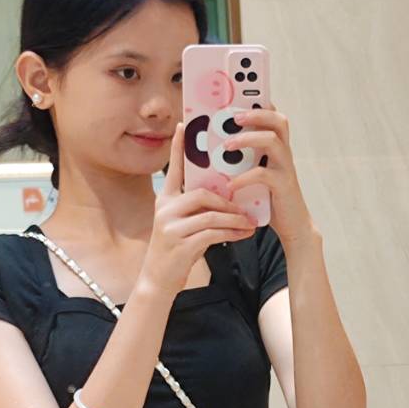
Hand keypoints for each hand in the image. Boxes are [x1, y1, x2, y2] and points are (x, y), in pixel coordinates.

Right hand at [143, 121, 256, 295]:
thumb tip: (223, 194)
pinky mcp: (181, 244)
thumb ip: (196, 208)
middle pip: (202, 193)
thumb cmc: (176, 251)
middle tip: (246, 206)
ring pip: (211, 214)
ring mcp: (171, 227)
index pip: (174, 168)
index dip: (179, 147)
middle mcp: (165, 209)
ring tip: (250, 222)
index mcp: (165, 200)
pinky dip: (232, 233)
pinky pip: (213, 233)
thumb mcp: (182, 224)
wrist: (159, 281)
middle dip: (228, 201)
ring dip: (234, 219)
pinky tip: (245, 235)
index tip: (184, 125)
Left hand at [224, 103, 315, 244]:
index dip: (260, 102)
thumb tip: (210, 147)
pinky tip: (230, 185)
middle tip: (234, 115)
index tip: (242, 91)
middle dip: (256, 113)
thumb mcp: (252, 174)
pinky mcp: (283, 186)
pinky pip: (264, 174)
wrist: (292, 226)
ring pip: (272, 140)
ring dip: (248, 139)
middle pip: (278, 120)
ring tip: (226, 145)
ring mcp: (285, 168)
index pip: (272, 115)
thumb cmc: (268, 198)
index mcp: (275, 147)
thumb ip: (240, 160)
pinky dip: (244, 178)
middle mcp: (283, 153)